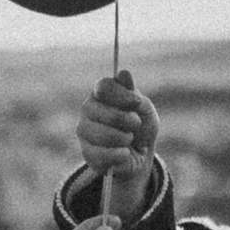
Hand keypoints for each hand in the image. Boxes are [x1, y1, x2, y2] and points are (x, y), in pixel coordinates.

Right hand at [75, 71, 159, 221]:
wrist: (141, 156)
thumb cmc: (142, 128)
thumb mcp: (145, 109)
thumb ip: (133, 94)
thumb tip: (123, 73)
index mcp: (101, 93)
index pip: (103, 87)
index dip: (122, 95)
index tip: (137, 102)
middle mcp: (88, 109)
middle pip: (100, 110)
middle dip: (126, 120)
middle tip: (135, 124)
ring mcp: (84, 131)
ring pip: (101, 134)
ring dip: (123, 138)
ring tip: (128, 139)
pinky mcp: (86, 153)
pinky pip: (102, 154)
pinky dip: (120, 155)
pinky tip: (124, 153)